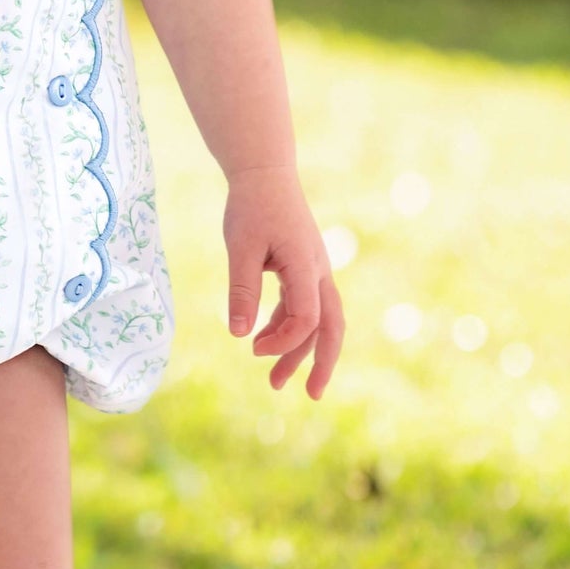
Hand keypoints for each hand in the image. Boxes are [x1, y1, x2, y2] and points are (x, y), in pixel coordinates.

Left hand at [222, 164, 343, 399]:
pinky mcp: (302, 268)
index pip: (307, 317)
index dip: (284, 340)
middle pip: (331, 326)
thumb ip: (242, 289)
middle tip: (310, 395)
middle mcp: (318, 271)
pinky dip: (287, 327)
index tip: (252, 347)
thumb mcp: (241, 247)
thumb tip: (238, 335)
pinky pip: (301, 306)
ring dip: (299, 349)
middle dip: (322, 363)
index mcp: (306, 265)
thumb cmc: (252, 206)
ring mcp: (313, 269)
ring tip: (275, 382)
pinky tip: (263, 340)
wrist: (264, 173)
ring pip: (316, 319)